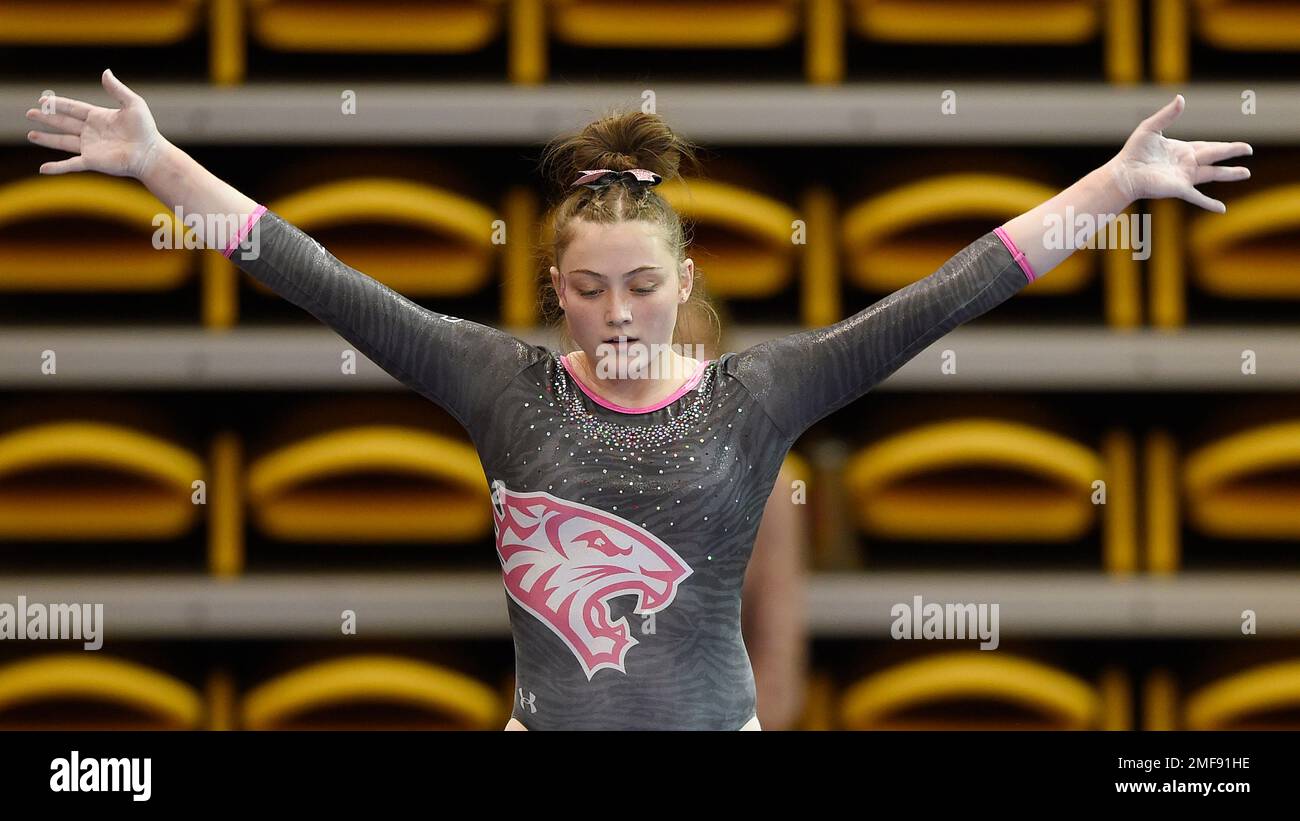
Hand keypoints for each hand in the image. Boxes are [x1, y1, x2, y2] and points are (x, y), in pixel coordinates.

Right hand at [25, 69, 167, 179]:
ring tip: (31, 135)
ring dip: (46, 139)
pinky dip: (56, 167)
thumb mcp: (133, 104)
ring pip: (62, 142)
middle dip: (46, 118)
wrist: (150, 154)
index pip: (73, 108)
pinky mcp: (91, 161)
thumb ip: (117, 89)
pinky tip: (43, 169)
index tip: (42, 100)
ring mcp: (90, 147)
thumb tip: (105, 71)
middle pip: (63, 123)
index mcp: (98, 117)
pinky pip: (70, 164)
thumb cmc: (145, 130)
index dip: (58, 104)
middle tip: (29, 113)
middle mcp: (91, 132)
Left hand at [1105, 94, 1252, 212]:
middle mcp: (1187, 163)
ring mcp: (1185, 177)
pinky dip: (1209, 203)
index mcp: (1182, 150)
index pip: (1207, 146)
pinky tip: (1221, 209)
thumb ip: (1167, 114)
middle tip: (1249, 150)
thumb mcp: (1150, 128)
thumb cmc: (1133, 152)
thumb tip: (1181, 98)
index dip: (1223, 145)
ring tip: (1246, 173)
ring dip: (1230, 174)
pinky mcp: (1179, 188)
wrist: (1124, 173)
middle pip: (1216, 157)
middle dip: (1232, 152)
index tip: (1238, 145)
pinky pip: (1198, 197)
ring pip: (1213, 174)